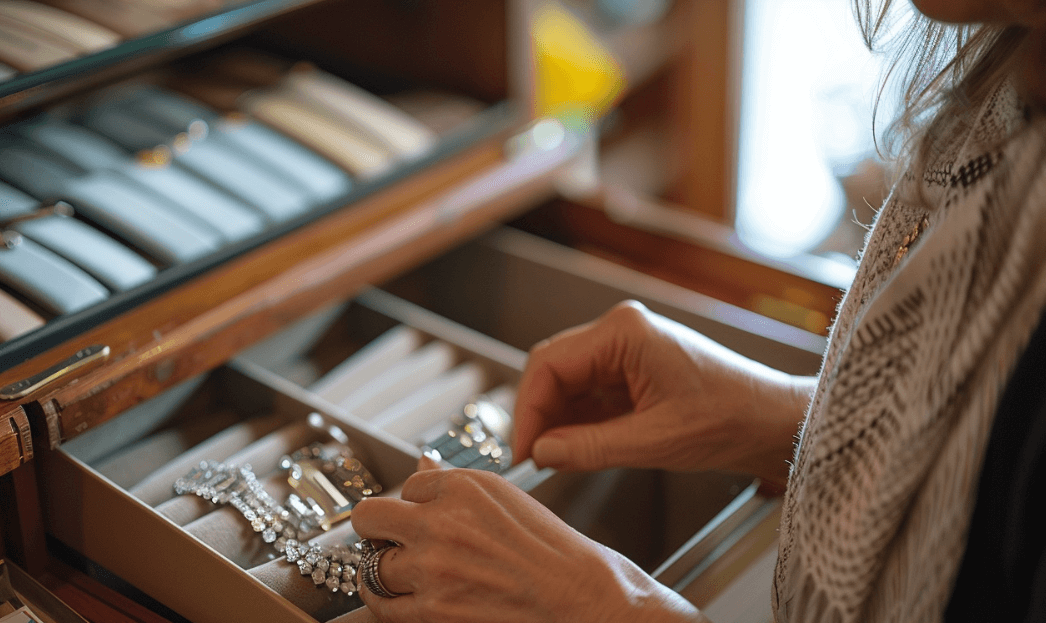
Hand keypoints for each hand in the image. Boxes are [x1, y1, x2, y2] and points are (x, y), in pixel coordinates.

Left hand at [350, 462, 703, 622]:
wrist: (584, 601)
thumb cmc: (557, 555)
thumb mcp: (508, 501)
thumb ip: (457, 488)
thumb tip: (422, 468)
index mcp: (464, 486)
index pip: (407, 485)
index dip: (413, 504)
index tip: (417, 517)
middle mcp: (443, 521)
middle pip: (370, 518)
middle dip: (378, 530)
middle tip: (389, 542)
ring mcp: (433, 568)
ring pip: (371, 565)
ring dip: (386, 571)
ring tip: (408, 577)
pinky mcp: (433, 611)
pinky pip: (381, 606)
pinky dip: (387, 605)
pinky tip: (404, 601)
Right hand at [513, 301, 813, 486]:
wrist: (771, 422)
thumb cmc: (730, 418)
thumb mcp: (655, 441)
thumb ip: (590, 447)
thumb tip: (541, 453)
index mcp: (623, 333)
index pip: (549, 364)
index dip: (528, 410)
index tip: (524, 452)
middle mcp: (619, 333)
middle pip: (553, 371)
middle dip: (539, 416)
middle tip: (533, 460)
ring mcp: (624, 351)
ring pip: (567, 385)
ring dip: (557, 422)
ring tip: (554, 460)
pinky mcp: (631, 373)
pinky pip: (588, 395)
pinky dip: (576, 423)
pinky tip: (575, 450)